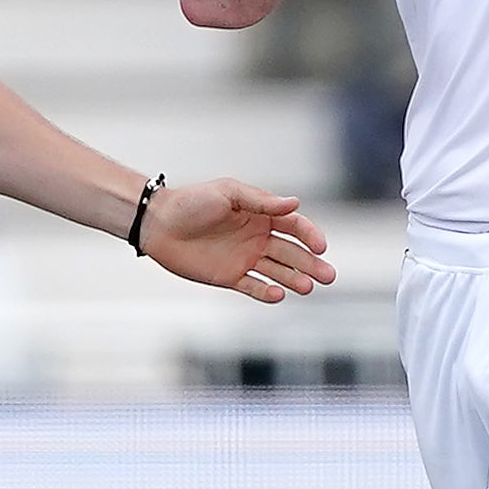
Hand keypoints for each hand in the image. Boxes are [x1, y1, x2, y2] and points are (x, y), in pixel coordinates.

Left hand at [143, 177, 335, 300]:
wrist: (159, 224)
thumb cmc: (192, 202)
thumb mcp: (228, 193)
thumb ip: (261, 202)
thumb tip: (294, 203)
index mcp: (261, 214)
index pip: (294, 225)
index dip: (310, 235)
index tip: (320, 247)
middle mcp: (257, 237)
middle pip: (292, 252)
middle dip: (312, 264)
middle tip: (329, 276)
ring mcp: (245, 258)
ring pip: (278, 272)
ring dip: (295, 279)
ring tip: (308, 287)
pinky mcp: (229, 277)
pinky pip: (253, 287)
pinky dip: (267, 292)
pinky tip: (278, 295)